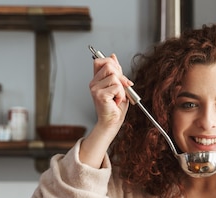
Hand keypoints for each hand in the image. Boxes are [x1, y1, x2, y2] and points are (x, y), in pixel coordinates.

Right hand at [80, 53, 132, 167]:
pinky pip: (116, 87)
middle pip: (109, 65)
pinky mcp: (100, 95)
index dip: (112, 63)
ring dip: (121, 88)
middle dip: (120, 76)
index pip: (100, 61)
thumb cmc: (115, 107)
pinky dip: (121, 94)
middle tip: (122, 88)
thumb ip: (116, 71)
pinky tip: (116, 101)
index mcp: (96, 80)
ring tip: (118, 97)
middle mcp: (93, 83)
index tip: (118, 74)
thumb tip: (113, 56)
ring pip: (114, 76)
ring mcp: (95, 89)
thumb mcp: (118, 85)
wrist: (113, 122)